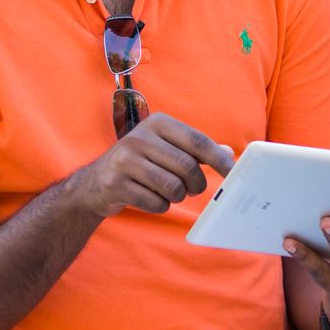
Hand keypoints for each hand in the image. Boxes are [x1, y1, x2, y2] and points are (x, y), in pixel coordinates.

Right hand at [71, 111, 233, 217]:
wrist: (95, 183)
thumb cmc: (139, 164)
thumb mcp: (165, 148)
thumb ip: (195, 149)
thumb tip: (228, 153)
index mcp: (157, 123)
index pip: (197, 141)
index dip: (219, 160)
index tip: (233, 175)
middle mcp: (140, 137)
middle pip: (187, 167)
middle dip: (196, 185)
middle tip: (193, 189)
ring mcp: (125, 160)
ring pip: (173, 187)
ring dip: (176, 197)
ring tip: (168, 192)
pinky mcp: (116, 183)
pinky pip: (155, 203)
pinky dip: (159, 206)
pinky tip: (148, 198)